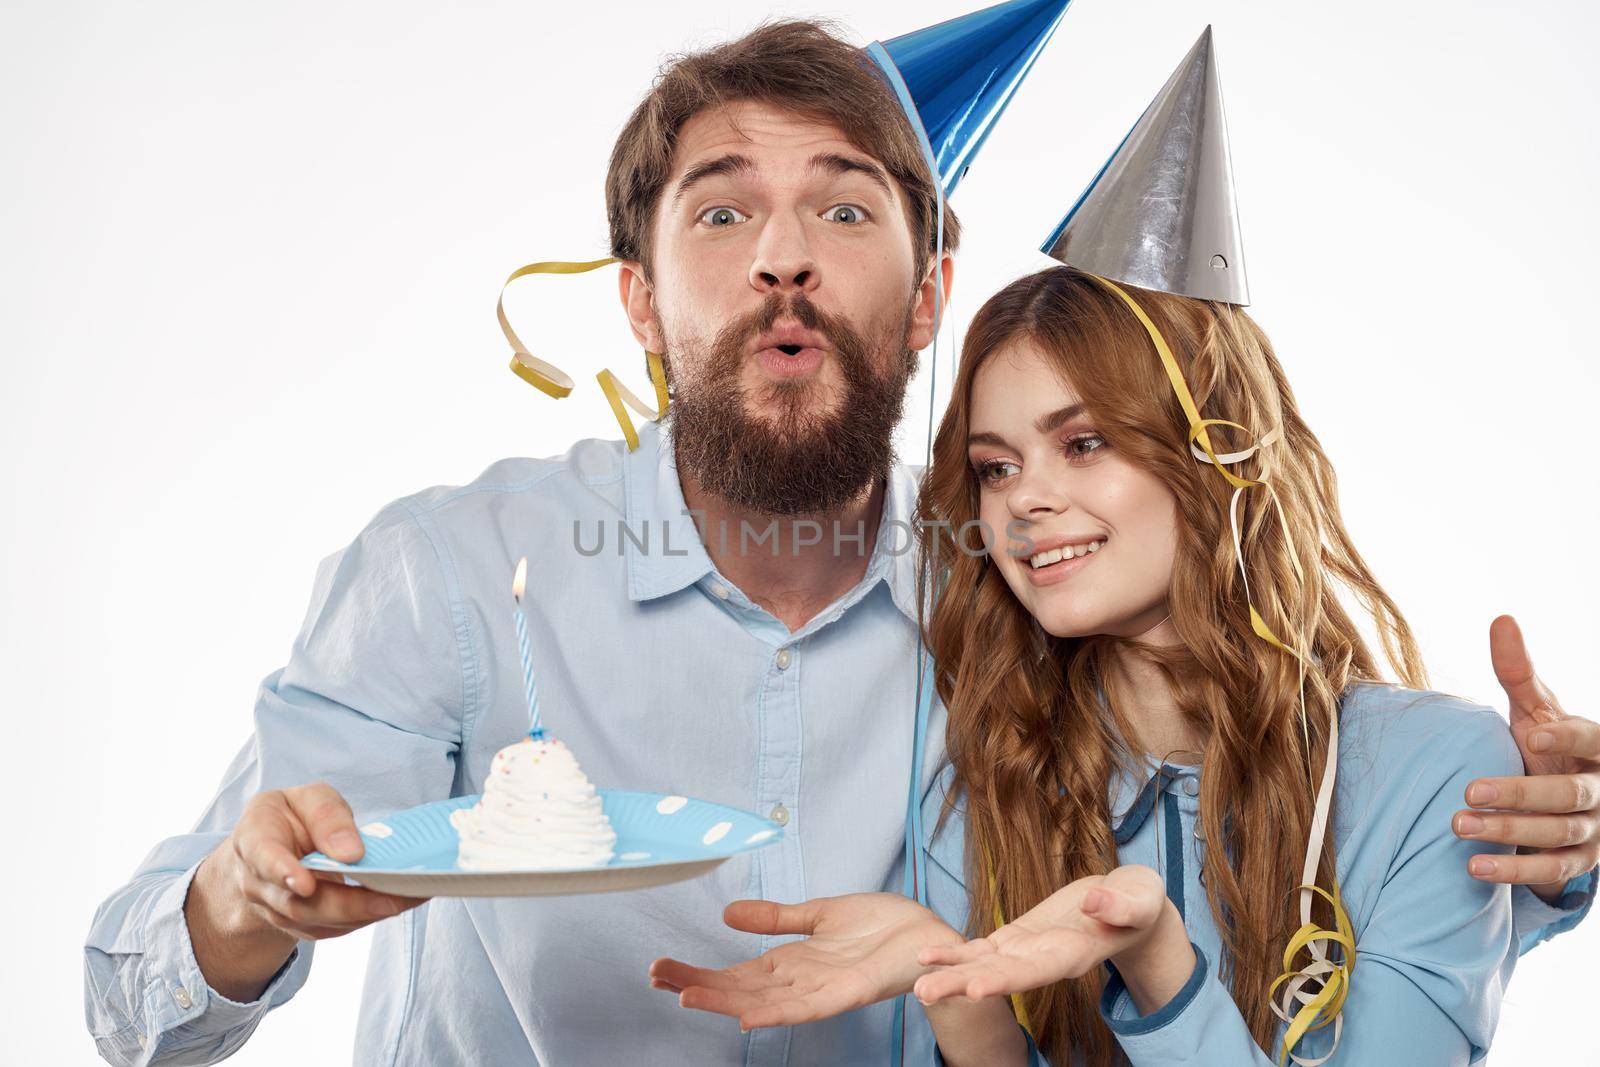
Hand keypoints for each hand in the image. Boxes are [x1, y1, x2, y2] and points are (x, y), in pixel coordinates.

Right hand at [186, 782, 424, 1000]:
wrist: (275, 847)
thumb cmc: (294, 816)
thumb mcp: (309, 798)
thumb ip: (327, 815)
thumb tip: (351, 852)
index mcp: (255, 838)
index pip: (263, 857)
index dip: (282, 872)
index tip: (306, 884)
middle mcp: (259, 881)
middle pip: (298, 902)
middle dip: (347, 904)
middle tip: (390, 900)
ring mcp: (277, 909)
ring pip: (317, 921)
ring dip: (364, 914)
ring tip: (407, 899)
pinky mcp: (301, 924)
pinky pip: (332, 928)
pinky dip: (367, 917)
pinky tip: (399, 902)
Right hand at [649, 893, 962, 1029]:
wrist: (928, 932)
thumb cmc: (881, 925)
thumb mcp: (818, 913)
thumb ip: (775, 918)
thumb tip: (728, 914)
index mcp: (791, 961)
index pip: (734, 972)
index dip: (698, 972)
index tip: (659, 968)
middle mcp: (800, 981)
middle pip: (738, 988)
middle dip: (696, 985)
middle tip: (656, 977)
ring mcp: (821, 990)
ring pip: (763, 1002)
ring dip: (725, 1003)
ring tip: (686, 998)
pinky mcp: (848, 992)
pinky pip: (807, 1008)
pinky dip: (776, 1013)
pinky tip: (747, 1016)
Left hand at [913, 865, 1186, 1010]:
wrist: (1127, 906)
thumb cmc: (1138, 902)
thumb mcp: (1139, 897)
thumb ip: (1120, 904)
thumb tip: (1095, 902)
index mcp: (1074, 954)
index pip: (1036, 972)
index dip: (1006, 980)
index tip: (975, 989)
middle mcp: (1045, 961)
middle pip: (999, 977)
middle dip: (961, 985)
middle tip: (923, 993)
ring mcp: (1027, 952)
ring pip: (982, 966)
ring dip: (948, 975)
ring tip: (915, 986)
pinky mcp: (1016, 938)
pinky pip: (981, 949)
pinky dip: (954, 953)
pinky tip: (925, 956)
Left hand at [1455, 616, 1599, 898]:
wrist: (1566, 796)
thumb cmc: (1547, 743)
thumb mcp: (1536, 708)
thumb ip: (1517, 672)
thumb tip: (1501, 619)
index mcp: (1599, 748)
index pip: (1594, 740)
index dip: (1568, 738)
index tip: (1532, 734)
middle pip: (1569, 795)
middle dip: (1520, 794)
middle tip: (1469, 791)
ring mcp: (1596, 829)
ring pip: (1558, 834)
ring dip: (1509, 833)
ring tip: (1458, 826)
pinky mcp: (1581, 861)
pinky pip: (1552, 871)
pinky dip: (1514, 871)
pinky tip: (1474, 866)